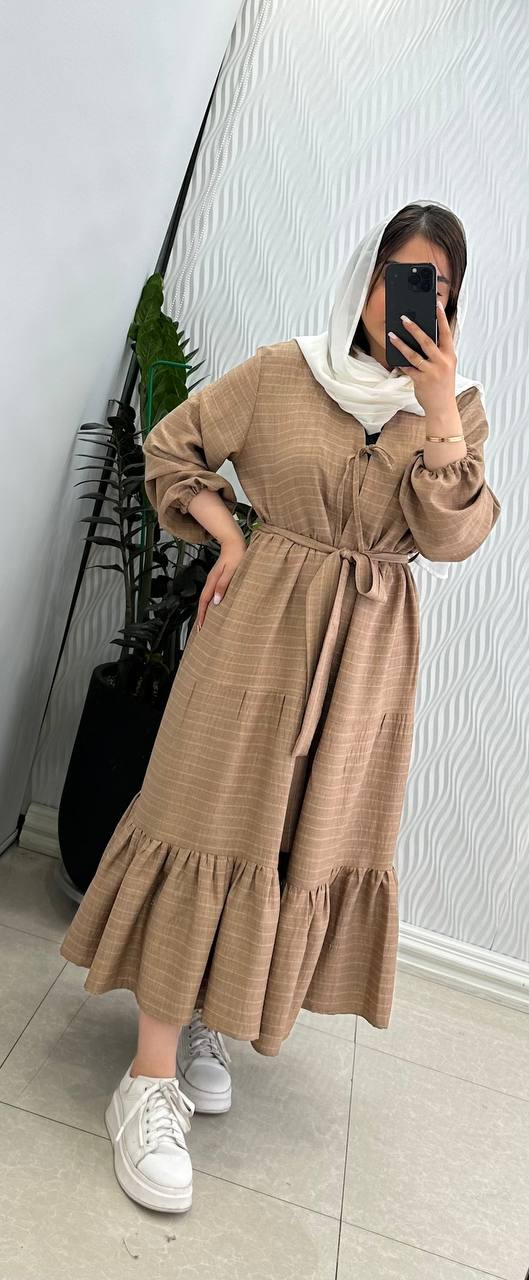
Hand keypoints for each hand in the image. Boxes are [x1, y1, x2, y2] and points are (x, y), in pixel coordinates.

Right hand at [196, 534, 246, 629]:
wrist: (234, 542)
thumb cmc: (236, 555)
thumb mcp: (231, 571)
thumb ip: (223, 585)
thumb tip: (215, 601)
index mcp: (213, 581)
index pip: (204, 601)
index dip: (202, 615)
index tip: (201, 627)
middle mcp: (211, 581)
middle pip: (203, 601)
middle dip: (201, 615)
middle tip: (201, 628)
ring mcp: (214, 579)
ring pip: (207, 597)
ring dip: (206, 609)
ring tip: (206, 621)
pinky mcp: (218, 578)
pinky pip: (212, 593)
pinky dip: (211, 602)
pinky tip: (215, 606)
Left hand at [388, 300, 456, 417]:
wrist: (442, 408)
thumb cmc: (442, 385)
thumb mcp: (446, 367)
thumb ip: (438, 354)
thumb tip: (422, 339)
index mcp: (450, 356)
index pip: (446, 333)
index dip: (441, 318)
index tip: (436, 305)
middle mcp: (442, 362)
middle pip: (427, 340)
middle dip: (414, 328)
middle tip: (404, 318)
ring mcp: (432, 371)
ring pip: (413, 354)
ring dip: (401, 343)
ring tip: (392, 335)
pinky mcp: (421, 380)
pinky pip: (408, 368)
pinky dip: (401, 363)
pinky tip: (394, 358)